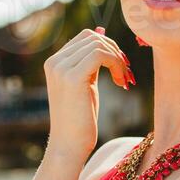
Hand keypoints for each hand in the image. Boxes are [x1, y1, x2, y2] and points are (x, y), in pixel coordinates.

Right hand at [43, 26, 133, 160]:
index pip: (85, 37)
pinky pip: (100, 54)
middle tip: (125, 73)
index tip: (119, 67)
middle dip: (114, 51)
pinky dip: (116, 64)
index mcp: (54, 62)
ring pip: (98, 44)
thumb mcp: (87, 84)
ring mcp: (61, 68)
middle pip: (92, 37)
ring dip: (117, 59)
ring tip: (123, 80)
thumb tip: (103, 33)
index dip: (107, 47)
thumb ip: (92, 61)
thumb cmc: (79, 120)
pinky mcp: (72, 77)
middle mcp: (54, 62)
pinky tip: (121, 82)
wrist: (69, 145)